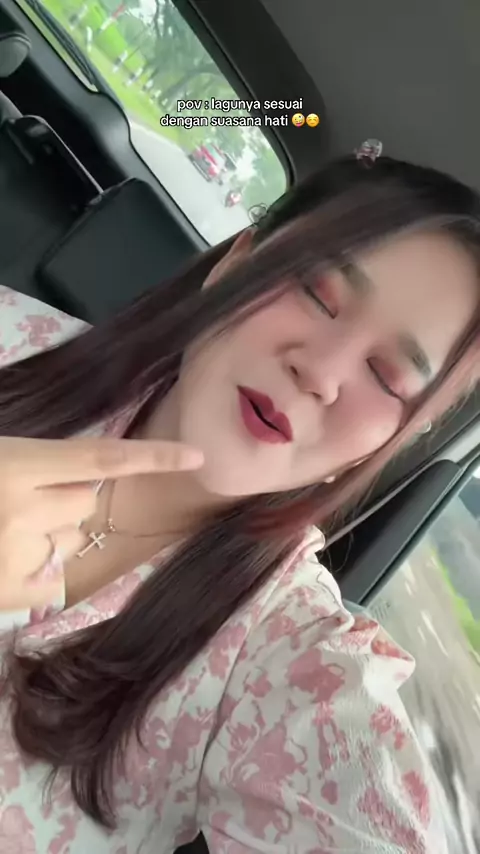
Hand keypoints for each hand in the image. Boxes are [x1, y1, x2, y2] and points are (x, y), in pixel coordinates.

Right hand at [0, 437, 203, 611]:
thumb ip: (39, 463)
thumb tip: (86, 472)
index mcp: (15, 468)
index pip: (103, 459)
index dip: (153, 457)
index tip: (195, 455)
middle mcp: (24, 514)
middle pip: (86, 501)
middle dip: (67, 498)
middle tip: (23, 497)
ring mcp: (18, 559)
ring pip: (73, 540)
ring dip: (53, 534)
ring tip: (7, 529)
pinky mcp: (10, 595)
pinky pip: (57, 580)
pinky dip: (42, 572)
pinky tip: (10, 559)